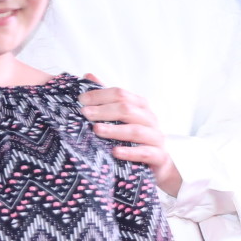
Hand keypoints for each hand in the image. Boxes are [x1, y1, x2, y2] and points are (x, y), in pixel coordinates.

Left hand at [80, 76, 182, 196]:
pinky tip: (115, 152)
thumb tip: (88, 76)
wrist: (159, 163)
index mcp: (140, 106)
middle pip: (127, 109)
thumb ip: (106, 97)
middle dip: (104, 110)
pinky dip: (129, 152)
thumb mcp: (122, 116)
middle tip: (84, 113)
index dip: (100, 95)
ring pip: (136, 131)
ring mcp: (155, 137)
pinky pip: (144, 152)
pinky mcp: (158, 156)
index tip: (81, 100)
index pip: (121, 94)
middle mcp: (149, 119)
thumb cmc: (135, 137)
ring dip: (114, 130)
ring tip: (96, 130)